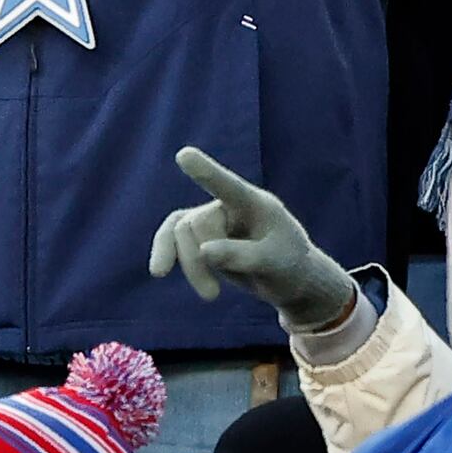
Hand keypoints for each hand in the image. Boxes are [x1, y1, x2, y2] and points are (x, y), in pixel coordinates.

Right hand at [147, 146, 358, 333]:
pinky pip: (174, 234)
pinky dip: (167, 251)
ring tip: (210, 296)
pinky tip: (160, 270)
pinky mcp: (204, 233)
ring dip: (188, 265)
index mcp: (255, 204)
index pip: (228, 185)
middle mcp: (231, 205)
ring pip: (181, 231)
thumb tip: (203, 251)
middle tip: (212, 297)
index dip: (206, 171)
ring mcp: (216, 217)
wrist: (291, 278)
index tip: (184, 155)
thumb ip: (241, 256)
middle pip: (197, 223)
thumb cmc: (289, 266)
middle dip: (196, 260)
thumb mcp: (274, 265)